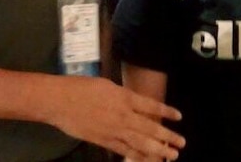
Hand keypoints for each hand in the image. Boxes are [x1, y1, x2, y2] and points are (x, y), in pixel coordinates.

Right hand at [47, 77, 183, 159]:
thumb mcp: (108, 85)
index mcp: (125, 97)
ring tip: (172, 155)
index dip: (167, 112)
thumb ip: (123, 95)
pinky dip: (137, 156)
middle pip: (150, 128)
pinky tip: (147, 159)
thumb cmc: (81, 88)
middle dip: (168, 136)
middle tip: (182, 143)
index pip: (151, 106)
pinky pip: (124, 150)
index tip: (179, 117)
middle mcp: (123, 115)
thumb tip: (134, 102)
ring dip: (158, 149)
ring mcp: (113, 130)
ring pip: (141, 142)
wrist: (59, 100)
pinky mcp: (103, 141)